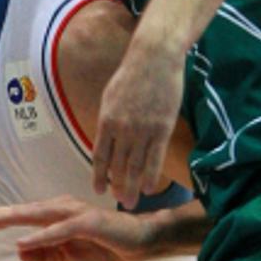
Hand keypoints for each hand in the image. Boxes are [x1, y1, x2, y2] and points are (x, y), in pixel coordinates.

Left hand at [0, 196, 153, 260]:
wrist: (141, 242)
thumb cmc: (106, 247)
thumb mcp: (68, 257)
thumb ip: (45, 255)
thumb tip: (20, 252)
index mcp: (55, 217)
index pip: (21, 219)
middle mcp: (61, 209)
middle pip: (22, 212)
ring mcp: (74, 214)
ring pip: (36, 215)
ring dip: (10, 219)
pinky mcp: (88, 223)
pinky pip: (60, 230)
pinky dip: (40, 236)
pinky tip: (23, 242)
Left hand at [91, 39, 185, 208]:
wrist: (154, 58)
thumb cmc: (132, 75)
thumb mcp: (110, 96)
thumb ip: (108, 121)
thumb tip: (105, 141)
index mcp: (106, 121)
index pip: (99, 156)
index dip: (99, 175)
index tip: (99, 190)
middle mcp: (122, 129)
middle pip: (118, 165)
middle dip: (118, 187)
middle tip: (120, 202)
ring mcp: (142, 130)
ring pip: (136, 166)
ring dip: (133, 187)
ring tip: (132, 202)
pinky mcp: (162, 128)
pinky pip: (155, 158)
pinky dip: (152, 176)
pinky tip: (150, 189)